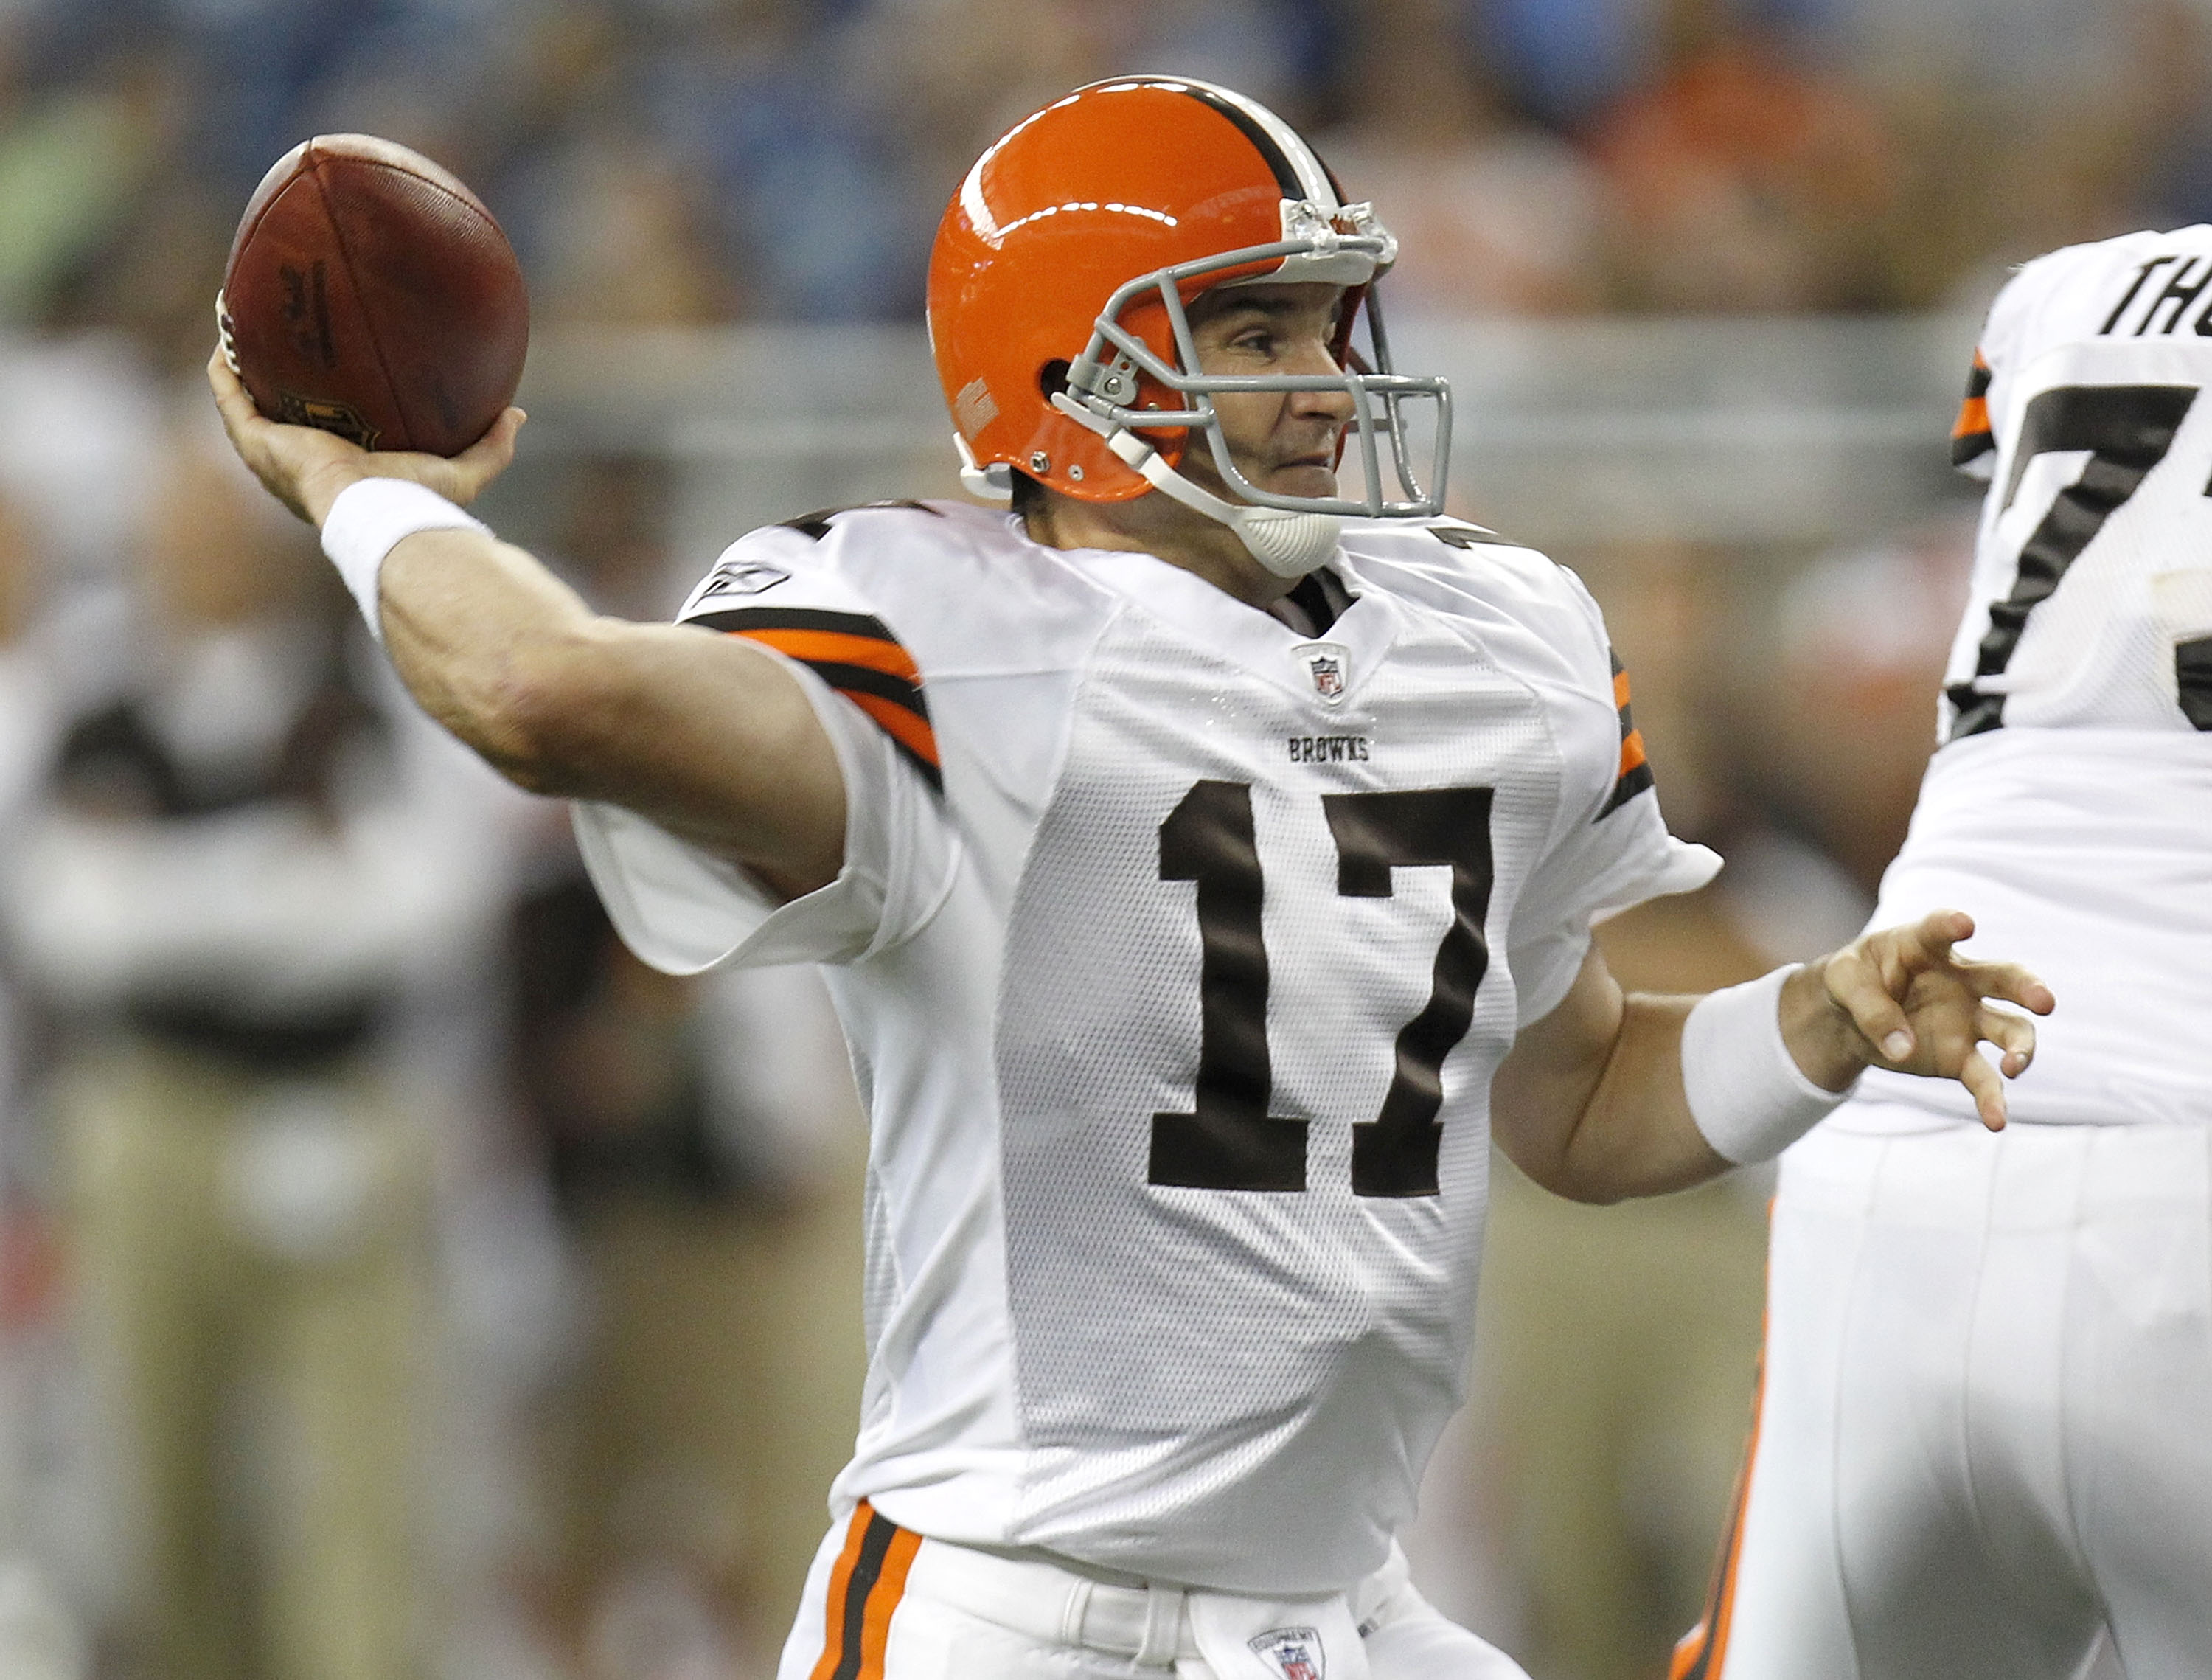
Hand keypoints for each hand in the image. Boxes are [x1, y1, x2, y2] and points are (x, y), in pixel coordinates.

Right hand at [206, 344, 524, 526]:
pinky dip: (223, 367)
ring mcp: (273, 453)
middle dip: (279, 383)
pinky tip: (224, 336)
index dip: (329, 408)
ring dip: (241, 367)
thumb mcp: (462, 470)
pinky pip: (229, 397)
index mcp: (343, 470)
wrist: (373, 511)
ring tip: (239, 329)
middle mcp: (302, 463)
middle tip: (284, 344)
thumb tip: (516, 414)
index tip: (336, 378)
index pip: (332, 437)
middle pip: (283, 415)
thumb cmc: (415, 499)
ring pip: (246, 403)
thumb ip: (491, 446)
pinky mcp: (255, 441)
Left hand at [1786, 909, 2053, 1129]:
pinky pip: (1984, 1078)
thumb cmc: (1853, 982)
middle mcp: (1961, 980)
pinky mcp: (1959, 1056)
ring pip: (2010, 1029)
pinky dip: (1992, 1100)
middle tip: (2044, 1001)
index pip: (1940, 930)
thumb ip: (1871, 1009)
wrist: (1848, 1016)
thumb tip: (1902, 1048)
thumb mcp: (1844, 984)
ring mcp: (1967, 1019)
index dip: (1951, 925)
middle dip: (2028, 987)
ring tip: (2015, 1066)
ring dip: (2021, 1047)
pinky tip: (1996, 1122)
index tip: (1964, 925)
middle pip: (2004, 978)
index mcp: (1925, 946)